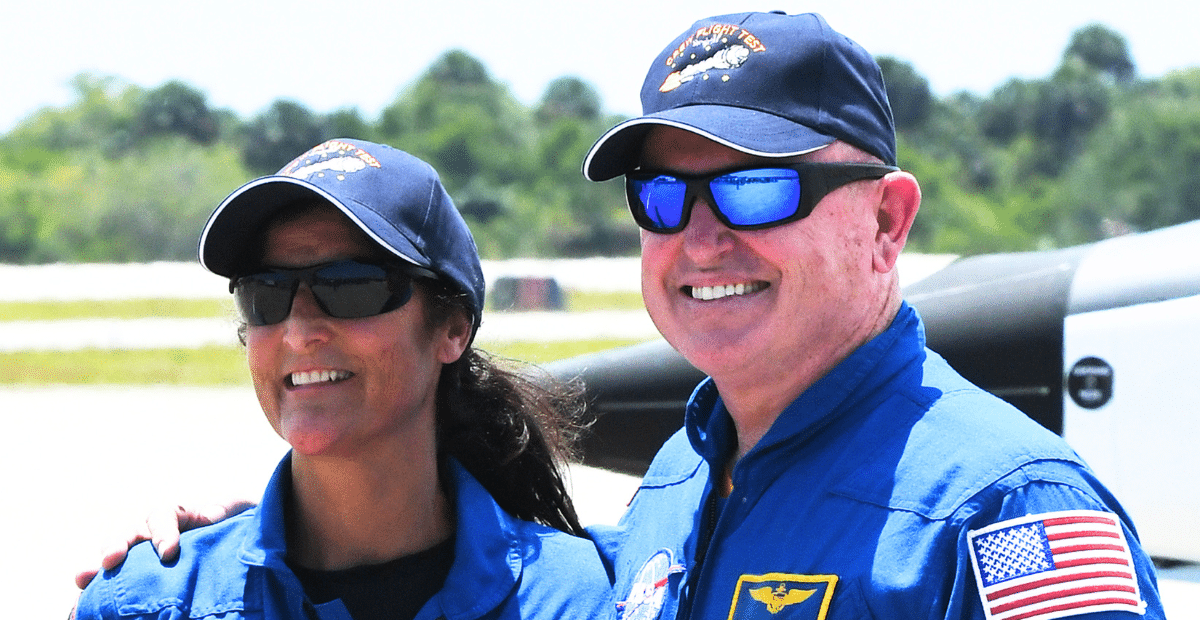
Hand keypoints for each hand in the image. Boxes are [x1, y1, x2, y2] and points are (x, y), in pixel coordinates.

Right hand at [74, 500, 255, 589]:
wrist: (240, 536)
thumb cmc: (238, 522)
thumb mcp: (236, 510)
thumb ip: (225, 511)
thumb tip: (211, 517)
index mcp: (179, 512)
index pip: (163, 515)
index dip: (163, 532)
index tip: (169, 553)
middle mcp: (154, 529)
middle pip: (129, 532)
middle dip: (117, 545)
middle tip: (110, 560)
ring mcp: (143, 549)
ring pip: (115, 551)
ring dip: (96, 564)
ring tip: (83, 578)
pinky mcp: (139, 570)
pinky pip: (116, 575)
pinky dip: (98, 585)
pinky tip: (83, 596)